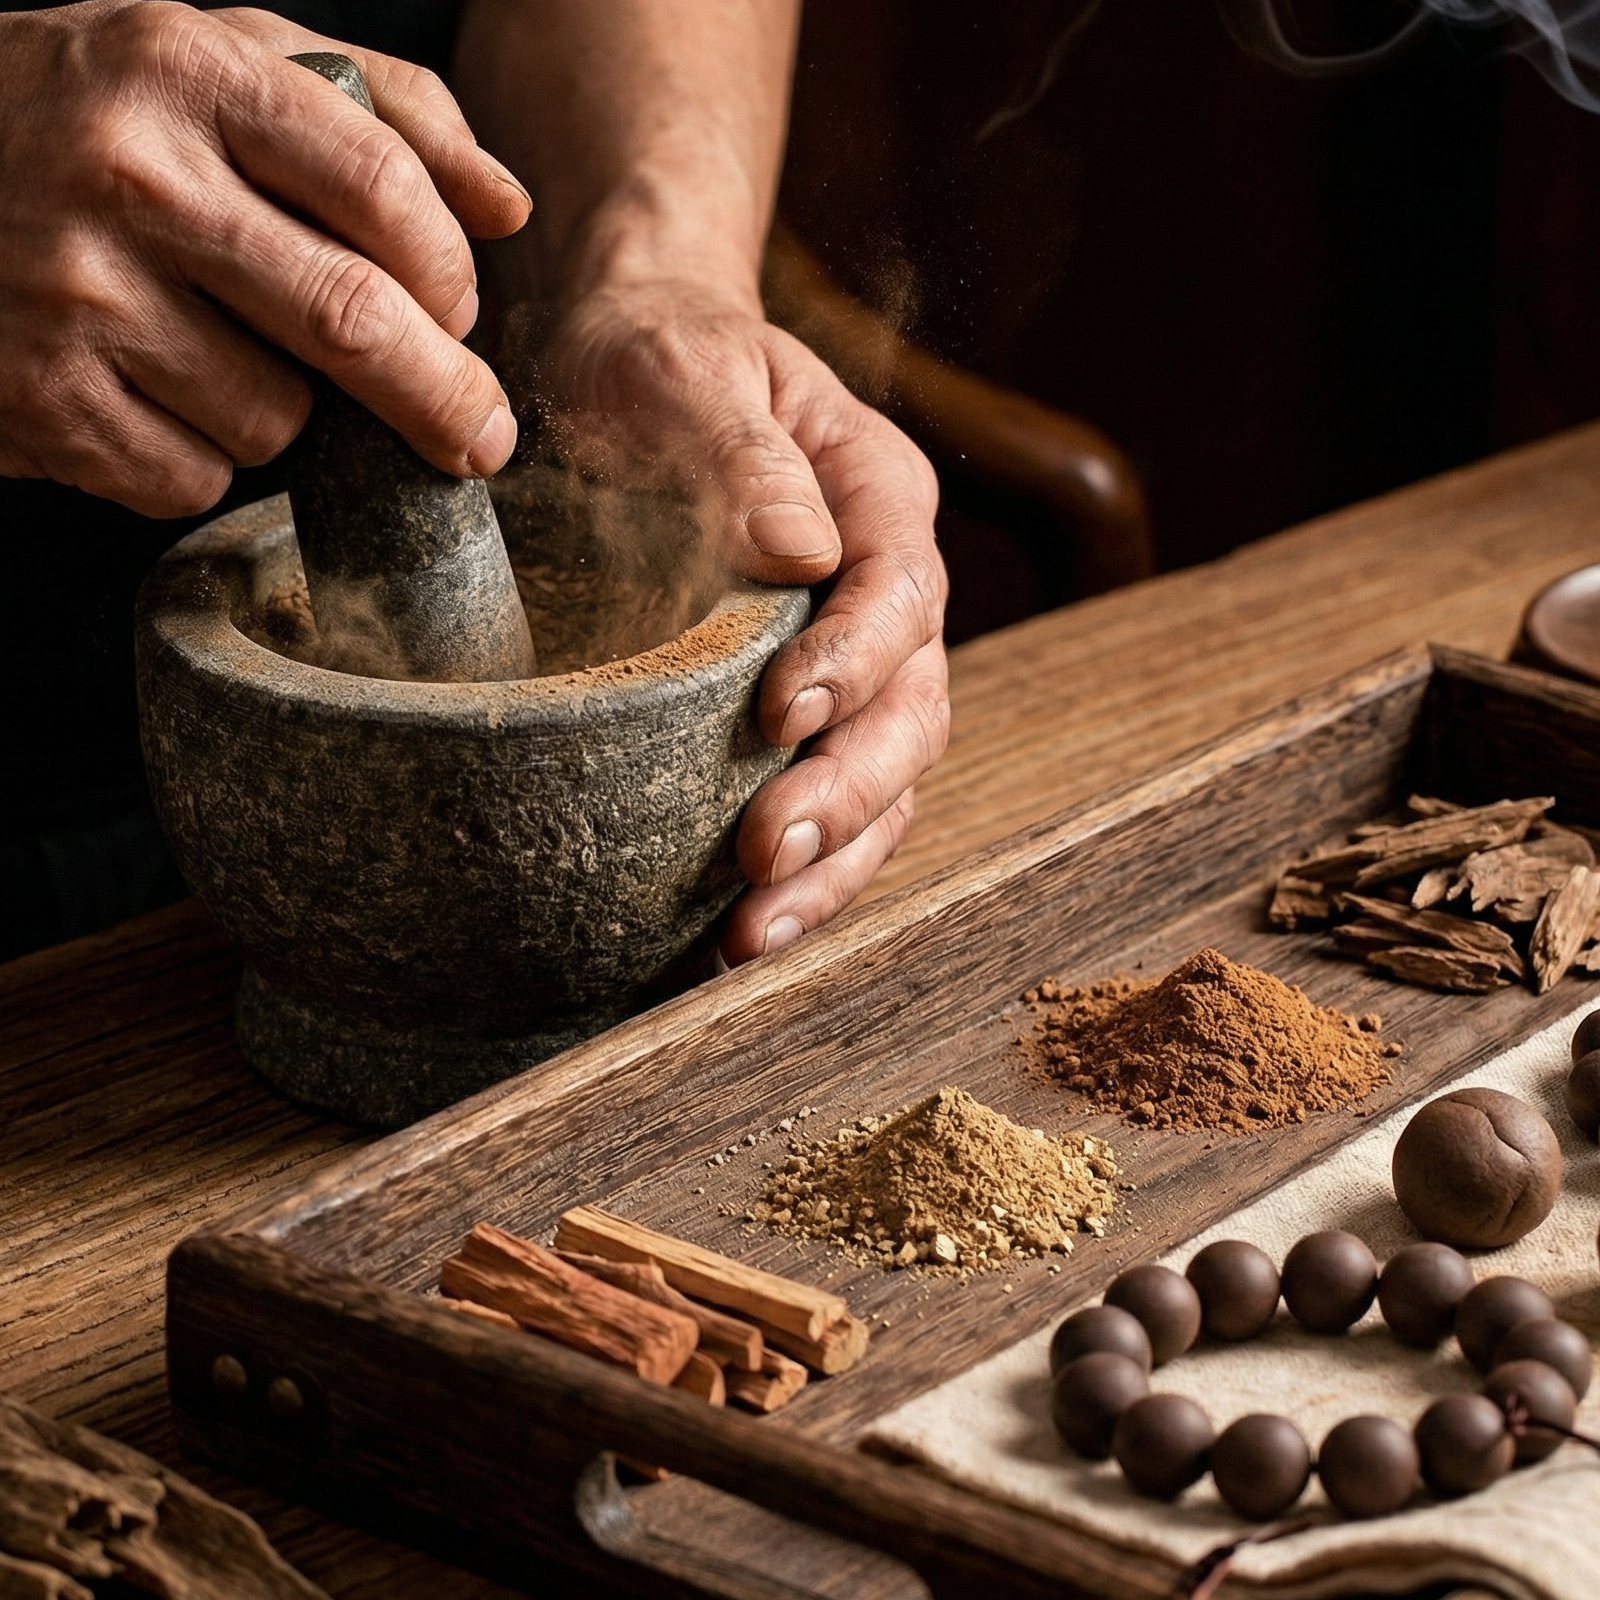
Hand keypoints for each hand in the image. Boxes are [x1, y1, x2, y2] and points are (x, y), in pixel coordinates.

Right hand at [0, 1, 529, 515]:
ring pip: (277, 418)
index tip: (460, 312)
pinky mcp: (43, 399)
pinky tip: (148, 394)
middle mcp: (128, 178)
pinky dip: (200, 458)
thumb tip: (508, 208)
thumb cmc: (91, 121)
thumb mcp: (219, 61)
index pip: (383, 188)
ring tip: (213, 352)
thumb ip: (381, 112)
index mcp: (184, 70)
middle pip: (352, 321)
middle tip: (482, 438)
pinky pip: (196, 476)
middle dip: (445, 398)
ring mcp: (76, 295)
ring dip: (285, 415)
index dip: (449, 273)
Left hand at [532, 281, 949, 961]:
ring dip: (833, 862)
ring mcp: (857, 658)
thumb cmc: (655, 358)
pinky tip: (739, 929)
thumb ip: (739, 450)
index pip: (901, 590)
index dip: (854, 662)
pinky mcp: (810, 712)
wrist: (631, 365)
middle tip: (764, 856)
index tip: (779, 716)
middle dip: (847, 793)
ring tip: (752, 932)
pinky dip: (806, 869)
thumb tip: (798, 549)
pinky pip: (839, 800)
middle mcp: (886, 586)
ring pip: (890, 778)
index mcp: (876, 493)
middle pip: (913, 708)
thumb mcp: (681, 369)